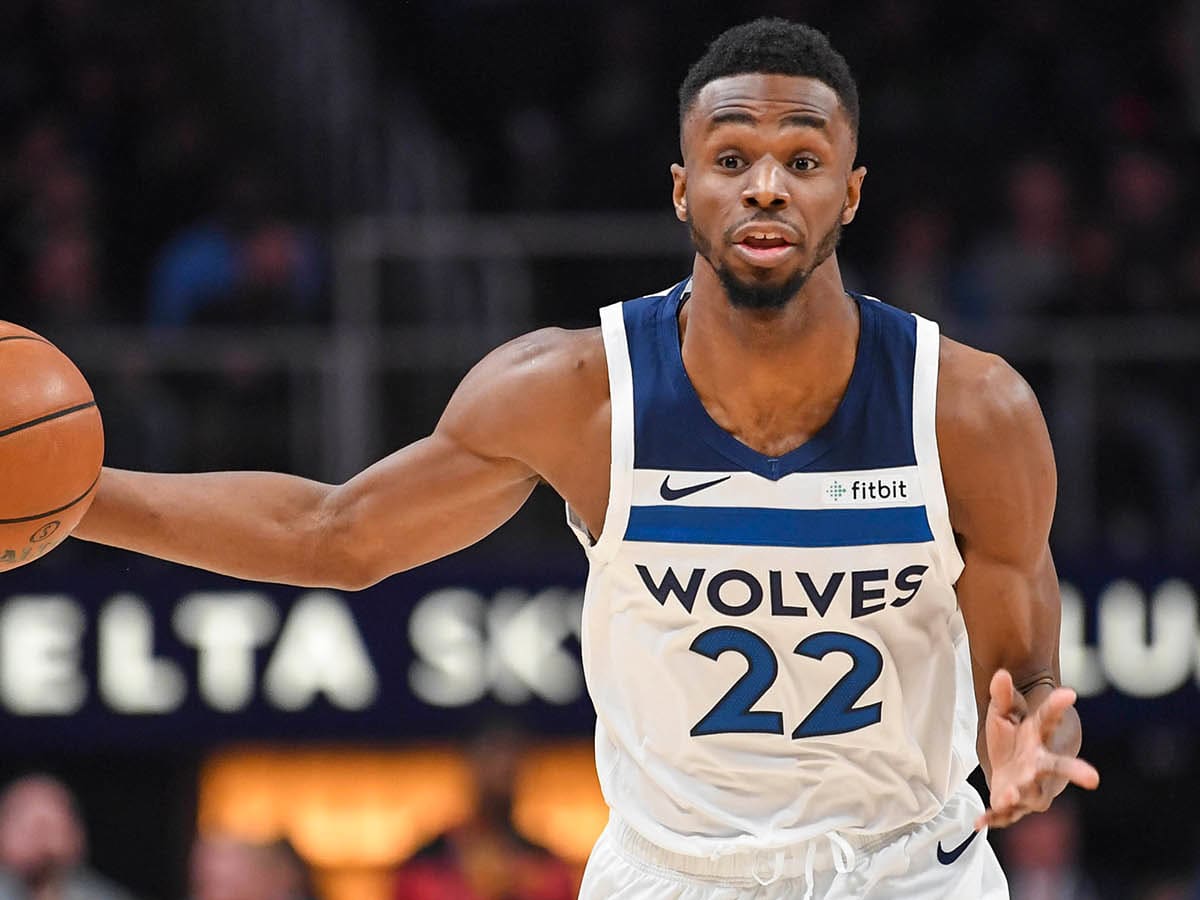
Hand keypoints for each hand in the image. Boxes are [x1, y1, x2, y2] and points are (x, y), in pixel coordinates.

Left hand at [975, 668, 1099, 828]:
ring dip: (1022, 796)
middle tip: (1093, 777)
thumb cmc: (1012, 735)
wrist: (1010, 762)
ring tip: (1009, 795)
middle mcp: (1040, 765)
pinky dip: (993, 817)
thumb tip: (1000, 673)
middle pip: (1060, 767)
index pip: (1049, 719)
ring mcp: (1028, 786)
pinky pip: (1004, 814)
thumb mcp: (1003, 711)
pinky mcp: (1011, 803)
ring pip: (1032, 795)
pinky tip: (979, 821)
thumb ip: (1002, 695)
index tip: (1068, 692)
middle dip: (1075, 771)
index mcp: (1039, 738)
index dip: (1057, 706)